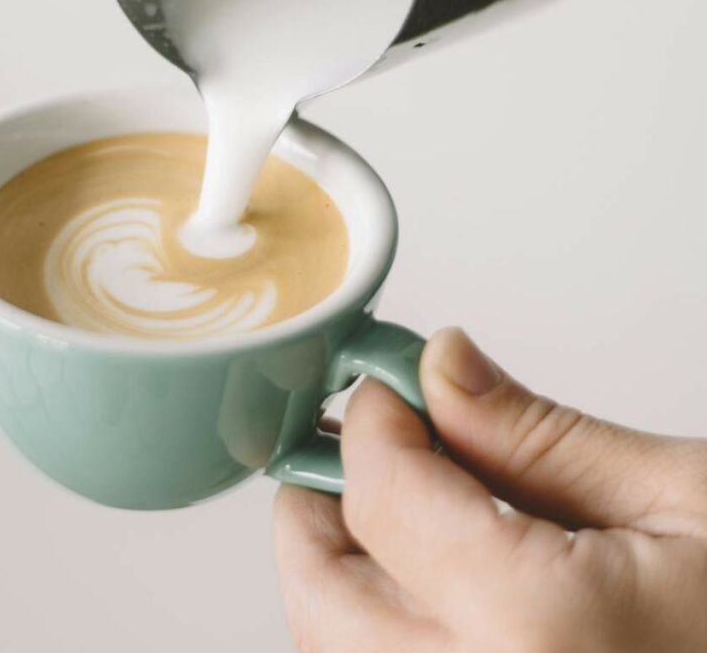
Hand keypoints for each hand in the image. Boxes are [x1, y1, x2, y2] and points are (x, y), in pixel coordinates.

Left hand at [275, 328, 706, 651]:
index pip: (382, 498)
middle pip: (322, 598)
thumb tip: (437, 365)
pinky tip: (428, 579)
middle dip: (318, 503)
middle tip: (359, 441)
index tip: (390, 384)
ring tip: (391, 503)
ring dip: (339, 568)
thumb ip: (537, 434)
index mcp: (544, 633)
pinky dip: (379, 628)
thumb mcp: (685, 498)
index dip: (371, 420)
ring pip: (339, 652)